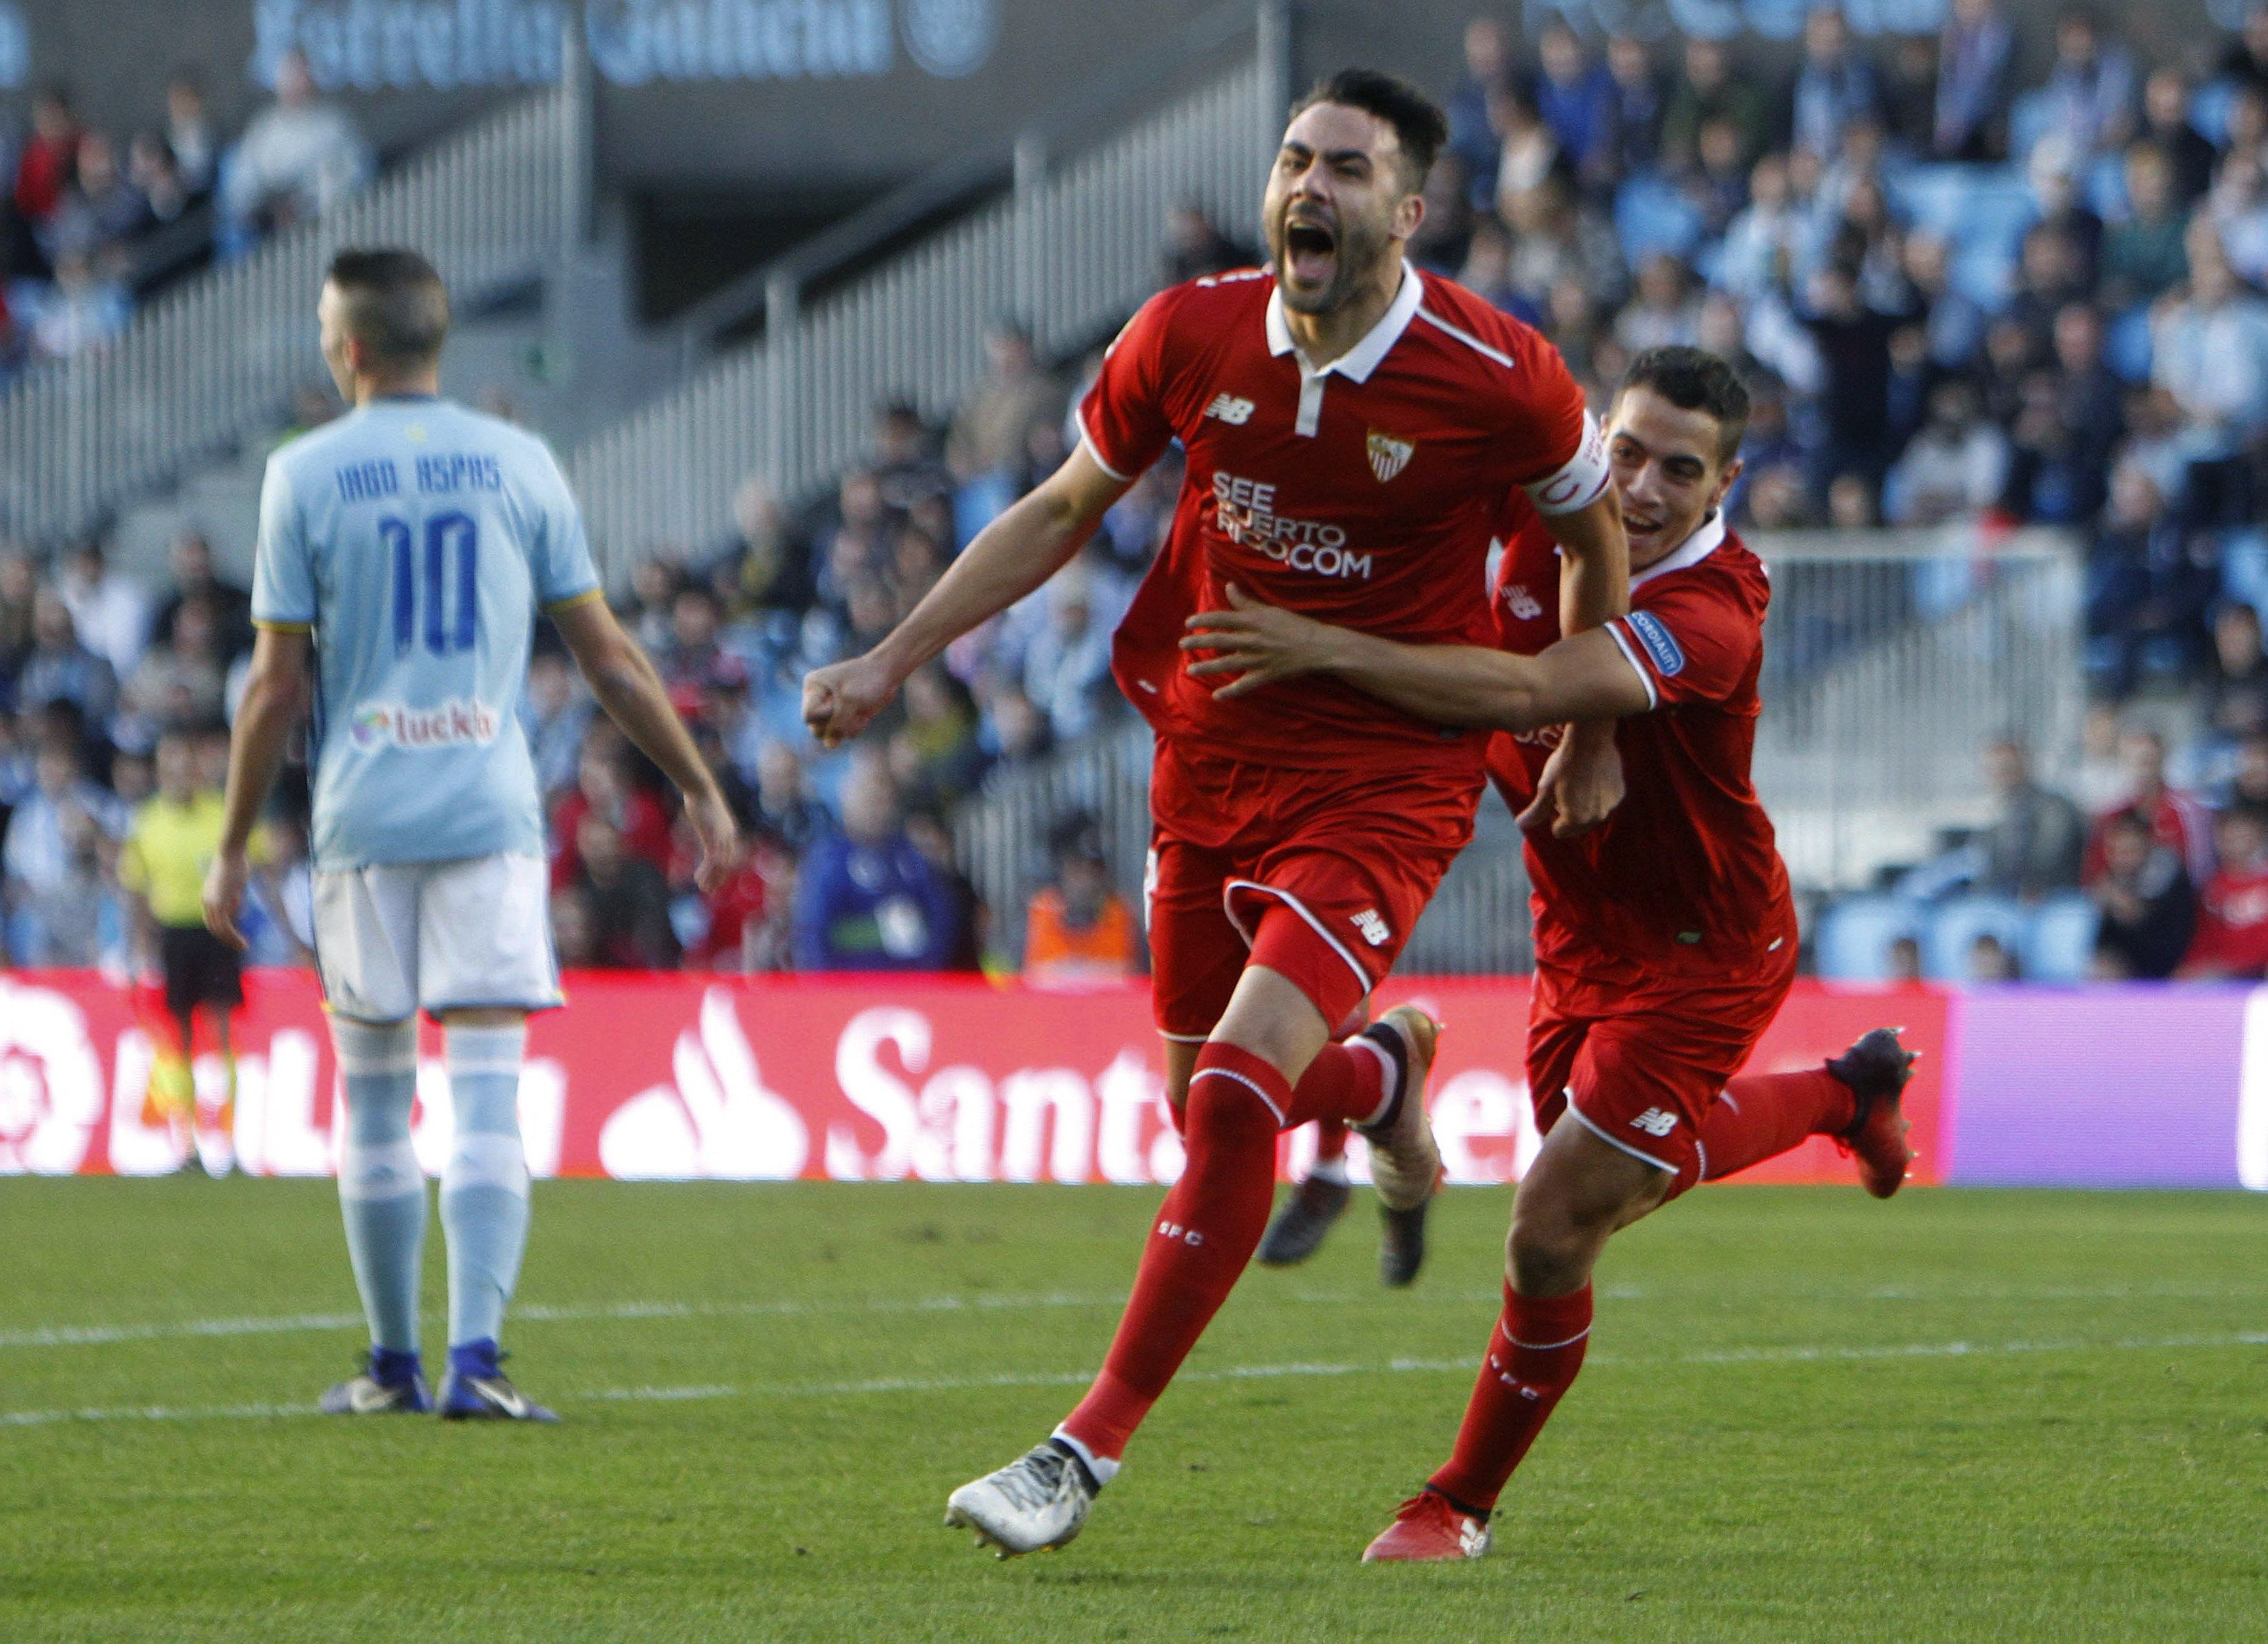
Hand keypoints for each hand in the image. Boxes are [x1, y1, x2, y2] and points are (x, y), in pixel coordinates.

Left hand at [202, 850, 250, 949]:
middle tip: (240, 946)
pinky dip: (232, 936)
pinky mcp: (218, 903)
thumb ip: (233, 901)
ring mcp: (211, 903)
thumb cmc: (235, 865)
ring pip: (218, 929)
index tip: (236, 938)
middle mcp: (207, 902)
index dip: (224, 931)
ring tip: (243, 946)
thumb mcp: (235, 887)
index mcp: (209, 898)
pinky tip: (241, 940)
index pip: (214, 920)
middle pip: (214, 927)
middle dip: (227, 939)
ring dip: (231, 940)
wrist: (231, 854)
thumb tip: (235, 915)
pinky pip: (224, 925)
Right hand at [684, 787, 742, 895]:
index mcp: (730, 833)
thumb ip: (710, 825)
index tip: (715, 880)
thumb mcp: (709, 816)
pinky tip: (698, 878)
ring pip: (720, 865)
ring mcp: (722, 838)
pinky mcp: (712, 837)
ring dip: (711, 878)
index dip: (723, 871)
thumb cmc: (703, 800)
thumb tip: (706, 823)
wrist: (702, 790)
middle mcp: (729, 837)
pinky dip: (706, 871)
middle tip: (710, 890)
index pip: (730, 857)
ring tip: (703, 888)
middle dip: (719, 878)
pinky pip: (712, 859)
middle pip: (727, 864)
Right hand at [802, 651, 902, 747]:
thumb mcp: (850, 701)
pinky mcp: (842, 717)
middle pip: (816, 728)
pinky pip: (842, 734)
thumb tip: (830, 746)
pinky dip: (855, 727)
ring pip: (829, 734)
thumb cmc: (867, 681)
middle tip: (851, 707)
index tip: (839, 703)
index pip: (808, 716)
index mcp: (813, 687)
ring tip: (859, 712)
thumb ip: (837, 724)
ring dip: (847, 727)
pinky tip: (863, 714)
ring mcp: (829, 709)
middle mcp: (817, 699)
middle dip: (837, 723)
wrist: (887, 675)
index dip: (824, 715)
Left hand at [1179, 584, 1339, 698]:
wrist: (1319, 647)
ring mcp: (1258, 659)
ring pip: (1226, 663)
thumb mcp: (1270, 610)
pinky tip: (1217, 695)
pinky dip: (1230, 692)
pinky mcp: (1265, 675)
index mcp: (1253, 621)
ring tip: (1191, 670)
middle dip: (1198, 642)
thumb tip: (1229, 586)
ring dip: (1207, 667)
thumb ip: (1247, 602)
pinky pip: (1244, 686)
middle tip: (1183, 645)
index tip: (1189, 623)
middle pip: (1219, 640)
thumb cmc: (1295, 625)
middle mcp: (1252, 640)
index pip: (1221, 618)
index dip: (1203, 620)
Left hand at [1516, 730, 1623, 839]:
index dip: (1552, 816)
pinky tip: (1592, 778)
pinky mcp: (1620, 794)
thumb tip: (1521, 825)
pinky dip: (1598, 797)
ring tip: (1578, 784)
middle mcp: (1596, 817)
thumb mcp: (1546, 788)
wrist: (1590, 740)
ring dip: (1584, 808)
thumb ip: (1536, 811)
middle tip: (1564, 792)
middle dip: (1569, 816)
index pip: (1559, 832)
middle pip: (1577, 828)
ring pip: (1592, 817)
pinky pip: (1605, 804)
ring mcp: (1610, 806)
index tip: (1553, 799)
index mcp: (1575, 819)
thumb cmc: (1564, 764)